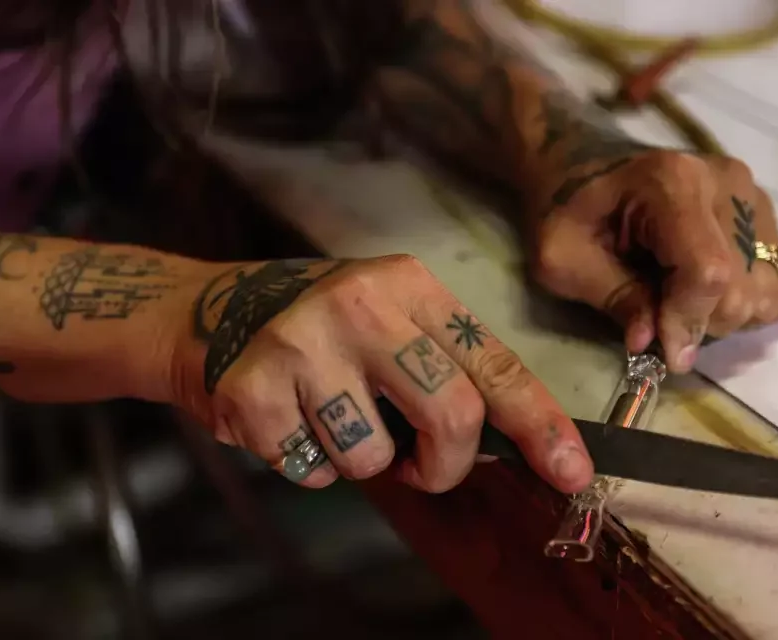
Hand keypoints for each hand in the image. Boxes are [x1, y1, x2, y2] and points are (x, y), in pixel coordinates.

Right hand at [169, 256, 592, 493]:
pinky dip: (306, 464)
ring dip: (361, 461)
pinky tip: (284, 421)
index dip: (540, 423)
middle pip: (453, 413)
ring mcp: (302, 343)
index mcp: (407, 285)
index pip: (494, 361)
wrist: (203, 311)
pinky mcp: (252, 388)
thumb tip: (509, 441)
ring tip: (327, 419)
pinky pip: (312, 471)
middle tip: (419, 466)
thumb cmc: (315, 327)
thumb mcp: (385, 319)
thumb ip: (441, 365)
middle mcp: (359, 303)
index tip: (574, 471)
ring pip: (375, 456)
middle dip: (445, 464)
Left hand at [528, 150, 777, 372]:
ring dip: (721, 316)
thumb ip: (612, 298)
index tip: (662, 352)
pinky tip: (700, 293)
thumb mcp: (562, 257)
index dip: (686, 322)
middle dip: (697, 323)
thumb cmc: (561, 207)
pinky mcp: (759, 213)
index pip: (706, 272)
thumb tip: (652, 345)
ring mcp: (750, 196)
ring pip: (766, 291)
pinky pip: (777, 281)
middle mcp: (725, 183)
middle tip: (654, 316)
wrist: (577, 162)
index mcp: (672, 183)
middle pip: (742, 289)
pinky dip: (745, 302)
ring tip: (674, 300)